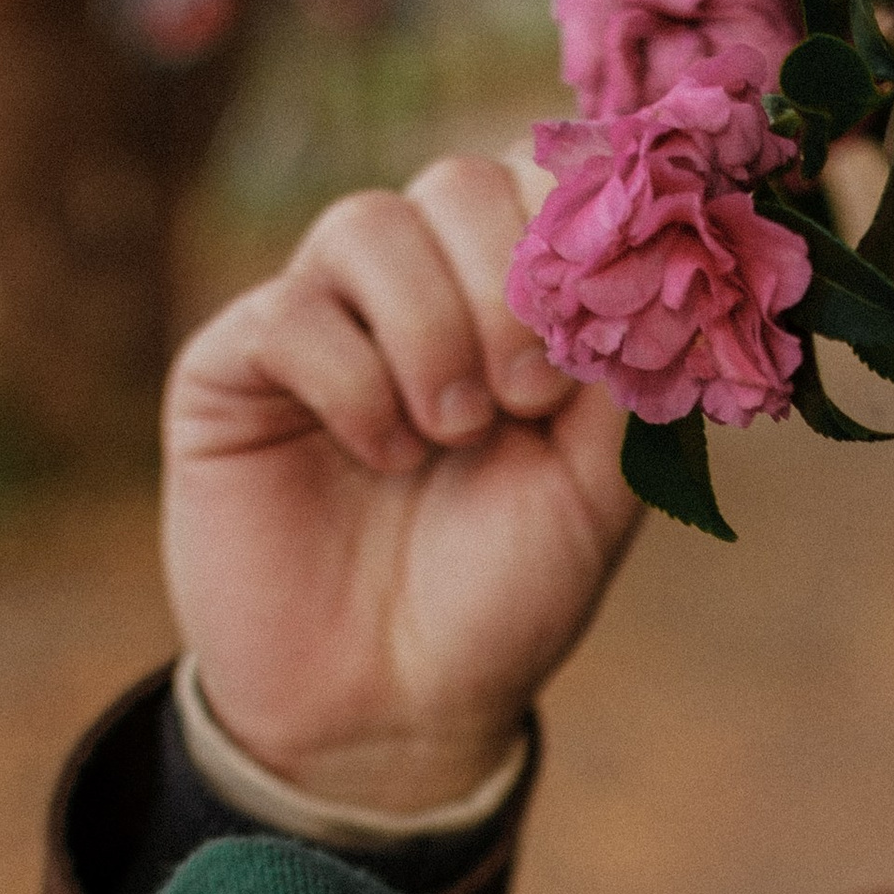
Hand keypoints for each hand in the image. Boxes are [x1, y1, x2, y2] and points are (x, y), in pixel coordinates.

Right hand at [161, 157, 640, 814]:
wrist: (395, 711)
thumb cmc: (501, 598)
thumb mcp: (600, 488)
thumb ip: (629, 371)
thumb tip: (658, 256)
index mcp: (510, 305)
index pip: (541, 184)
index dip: (574, 231)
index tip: (594, 335)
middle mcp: (415, 293)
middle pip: (455, 182)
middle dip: (504, 282)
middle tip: (522, 400)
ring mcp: (322, 321)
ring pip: (367, 223)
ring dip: (429, 330)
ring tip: (451, 435)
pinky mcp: (235, 367)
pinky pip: (290, 310)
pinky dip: (353, 379)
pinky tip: (383, 455)